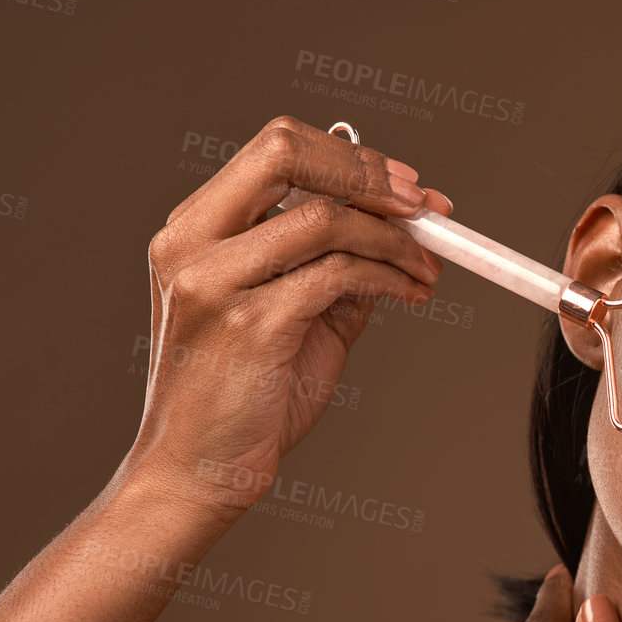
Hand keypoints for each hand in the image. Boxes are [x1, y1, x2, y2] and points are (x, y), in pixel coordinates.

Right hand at [122, 114, 454, 517]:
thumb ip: (332, 264)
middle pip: (288, 153)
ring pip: (324, 217)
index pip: (276, 147)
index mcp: (194, 228)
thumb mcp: (292, 314)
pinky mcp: (250, 324)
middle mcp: (192, 242)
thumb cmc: (243, 398)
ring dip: (395, 239)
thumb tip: (400, 229)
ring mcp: (214, 281)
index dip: (351, 156)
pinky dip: (389, 277)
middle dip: (370, 174)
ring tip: (428, 269)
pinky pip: (338, 274)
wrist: (197, 474)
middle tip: (425, 209)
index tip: (406, 185)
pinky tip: (412, 295)